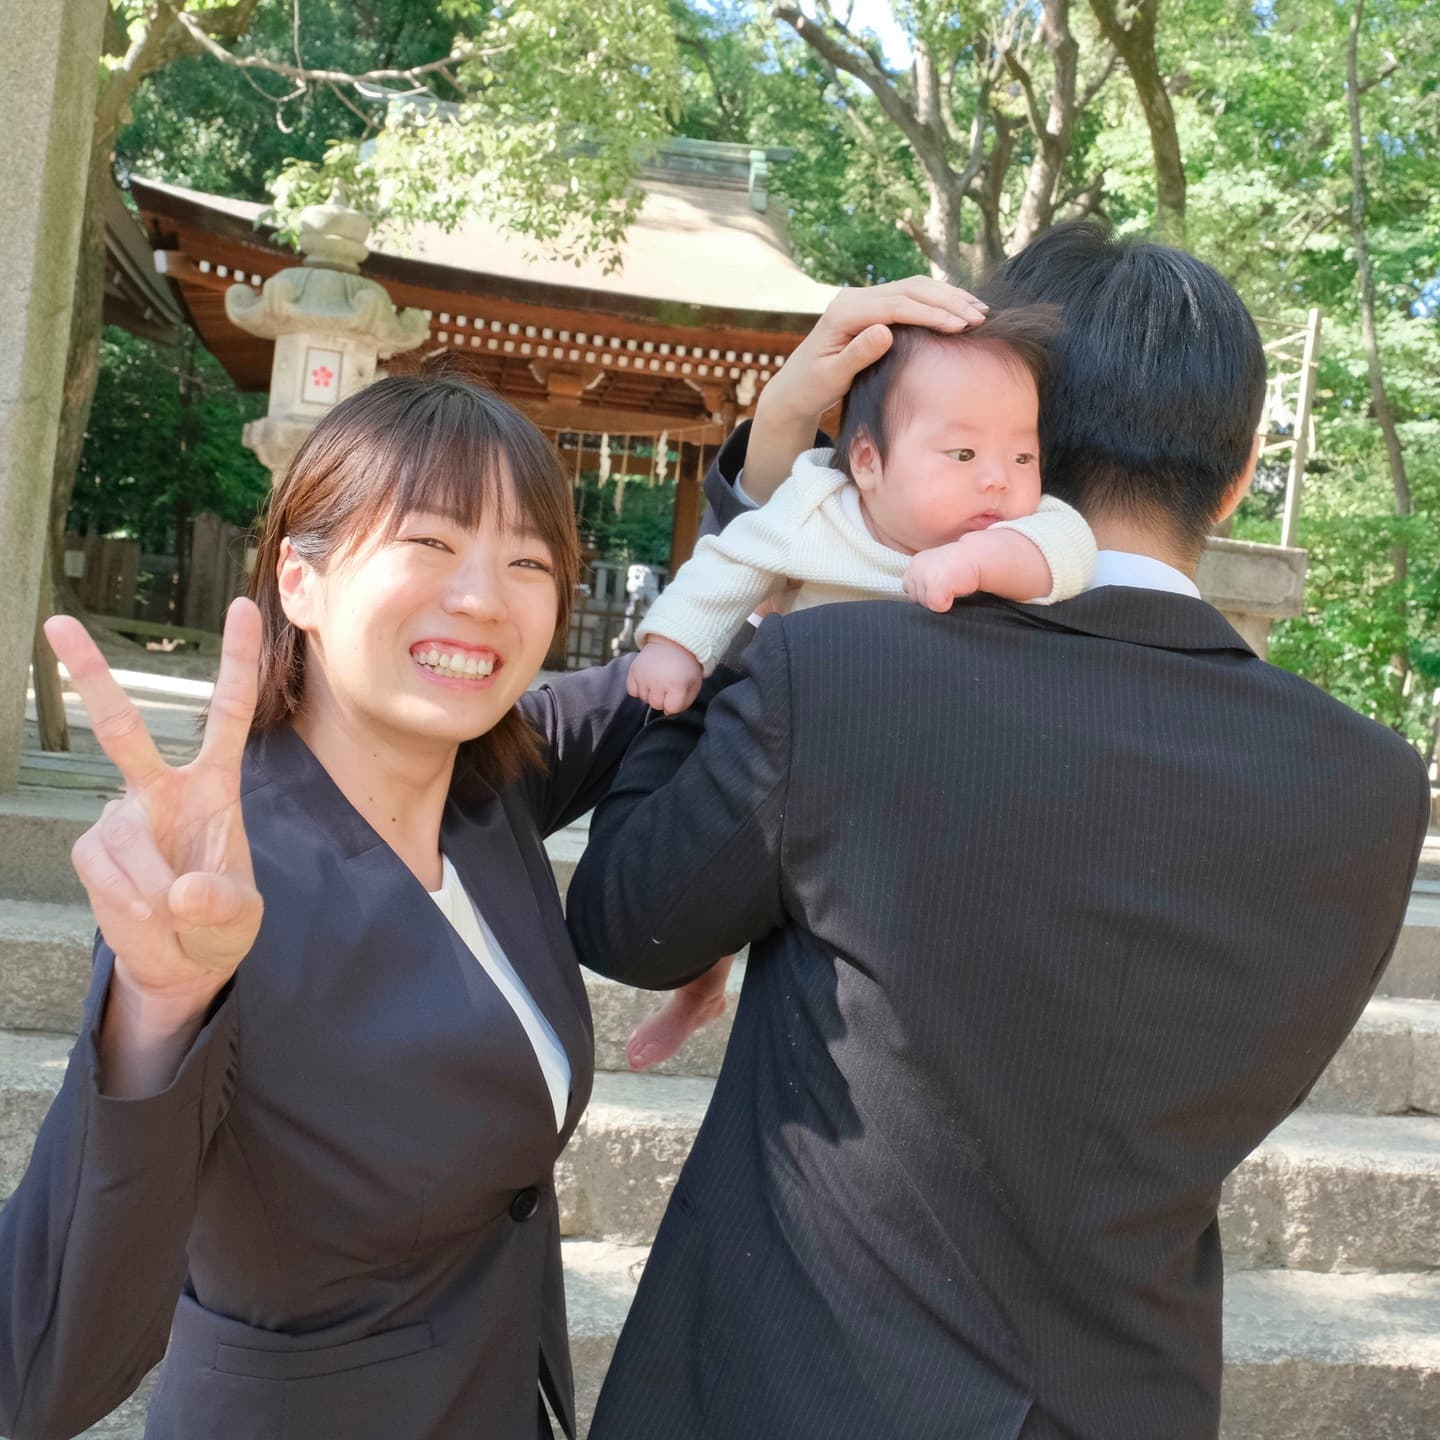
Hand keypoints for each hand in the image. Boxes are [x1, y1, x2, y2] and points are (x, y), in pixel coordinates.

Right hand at [44, 599, 264, 1014]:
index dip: (237, 660)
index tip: (241, 605)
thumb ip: (221, 905)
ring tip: (173, 915)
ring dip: (154, 896)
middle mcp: (162, 790)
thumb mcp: (242, 918)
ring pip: (128, 848)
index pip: (229, 712)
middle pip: (124, 728)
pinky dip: (130, 907)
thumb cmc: (220, 923)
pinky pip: (109, 876)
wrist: (183, 962)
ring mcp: (121, 817)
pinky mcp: (92, 850)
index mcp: (215, 786)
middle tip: (58, 622)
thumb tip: (182, 892)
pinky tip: (144, 915)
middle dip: (91, 675)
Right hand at [626, 637, 703, 714]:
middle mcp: (658, 681)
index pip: (671, 708)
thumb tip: (667, 713)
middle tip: (668, 686)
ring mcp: (644, 676)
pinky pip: (632, 691)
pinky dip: (638, 689)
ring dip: (651, 694)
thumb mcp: (694, 684)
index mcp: (677, 684)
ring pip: (644, 699)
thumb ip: (685, 703)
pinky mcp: (633, 670)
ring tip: (659, 681)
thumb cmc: (685, 668)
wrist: (673, 643)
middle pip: (656, 705)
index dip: (675, 704)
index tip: (677, 693)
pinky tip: (647, 680)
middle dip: (663, 699)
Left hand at [760, 276, 988, 429]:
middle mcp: (854, 297)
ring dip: (948, 297)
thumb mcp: (832, 377)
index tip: (961, 326)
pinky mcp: (872, 305)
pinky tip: (959, 308)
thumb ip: (857, 354)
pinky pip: (910, 296)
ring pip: (913, 287)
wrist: (796, 386)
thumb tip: (885, 331)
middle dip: (948, 302)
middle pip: (910, 289)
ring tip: (978, 311)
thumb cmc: (812, 386)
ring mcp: (863, 298)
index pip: (897, 305)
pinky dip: (937, 300)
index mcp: (844, 312)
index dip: (931, 313)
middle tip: (980, 317)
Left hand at [903, 542, 982, 612]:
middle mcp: (915, 568)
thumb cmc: (960, 565)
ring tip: (952, 585)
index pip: (908, 588)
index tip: (939, 583)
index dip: (923, 591)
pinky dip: (947, 603)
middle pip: (915, 599)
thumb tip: (914, 603)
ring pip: (925, 604)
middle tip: (948, 584)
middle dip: (930, 597)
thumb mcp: (935, 568)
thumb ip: (922, 580)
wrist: (977, 556)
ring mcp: (924, 577)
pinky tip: (955, 589)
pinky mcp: (935, 586)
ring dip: (939, 600)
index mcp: (915, 563)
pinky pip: (936, 606)